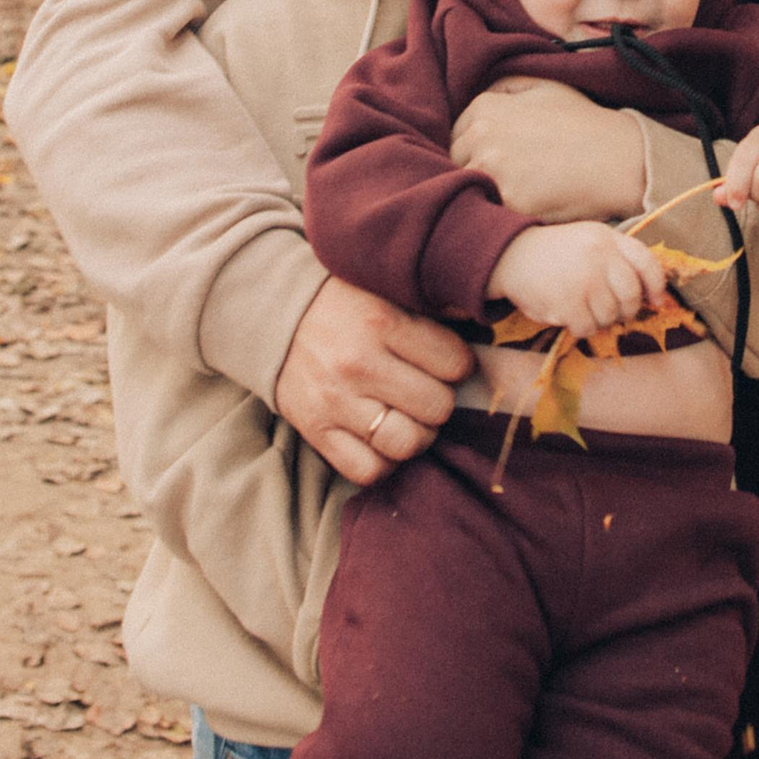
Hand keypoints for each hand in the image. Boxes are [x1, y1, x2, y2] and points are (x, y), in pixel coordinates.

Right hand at [272, 277, 471, 485]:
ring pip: (407, 443)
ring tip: (410, 418)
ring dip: (418, 435)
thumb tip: (486, 329)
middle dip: (440, 401)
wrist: (272, 313)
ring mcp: (335, 401)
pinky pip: (368, 470)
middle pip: (436, 407)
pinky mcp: (315, 430)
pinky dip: (385, 462)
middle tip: (428, 391)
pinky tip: (385, 440)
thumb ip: (429, 311)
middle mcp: (358, 363)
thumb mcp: (384, 288)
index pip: (454, 363)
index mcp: (381, 320)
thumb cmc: (342, 302)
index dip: (460, 365)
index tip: (449, 363)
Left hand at [452, 78, 647, 221]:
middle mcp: (482, 136)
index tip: (494, 160)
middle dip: (474, 171)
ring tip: (511, 195)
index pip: (455, 136)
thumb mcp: (544, 85)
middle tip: (504, 180)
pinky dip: (503, 213)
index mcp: (485, 107)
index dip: (473, 150)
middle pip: (456, 164)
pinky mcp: (510, 202)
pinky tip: (523, 207)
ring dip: (484, 194)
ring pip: (468, 189)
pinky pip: (491, 212)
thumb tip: (477, 95)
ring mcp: (494, 170)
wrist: (620, 158)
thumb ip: (504, 87)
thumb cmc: (584, 122)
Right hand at [487, 222, 669, 337]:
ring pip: (610, 316)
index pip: (646, 262)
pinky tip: (569, 315)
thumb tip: (652, 295)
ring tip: (583, 307)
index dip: (657, 285)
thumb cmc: (558, 252)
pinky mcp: (567, 303)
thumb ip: (619, 259)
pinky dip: (581, 327)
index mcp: (608, 238)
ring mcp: (583, 280)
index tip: (656, 301)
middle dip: (626, 309)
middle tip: (614, 311)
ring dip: (600, 319)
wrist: (513, 256)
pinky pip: (588, 328)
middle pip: (631, 295)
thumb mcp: (591, 240)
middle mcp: (599, 256)